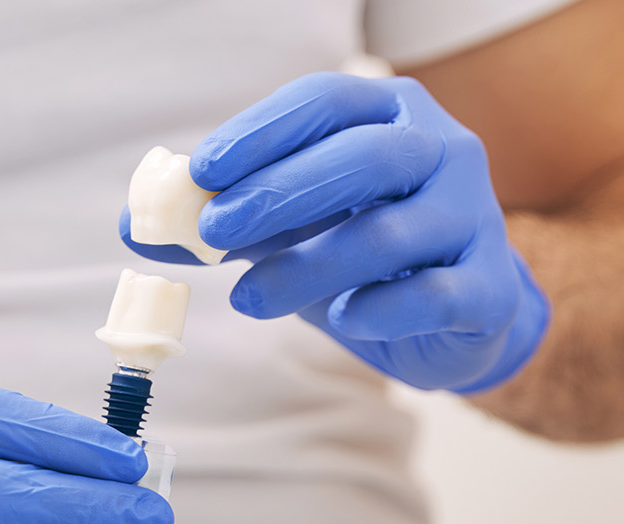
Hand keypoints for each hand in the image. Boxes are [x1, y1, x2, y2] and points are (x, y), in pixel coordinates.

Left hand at [120, 72, 548, 391]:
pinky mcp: (488, 289)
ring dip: (308, 267)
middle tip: (216, 233)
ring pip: (389, 233)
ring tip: (247, 300)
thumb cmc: (360, 252)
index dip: (262, 133)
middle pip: (365, 158)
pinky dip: (379, 308)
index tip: (201, 171)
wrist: (455, 314)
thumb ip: (217, 221)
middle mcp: (445, 150)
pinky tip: (342, 320)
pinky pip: (434, 295)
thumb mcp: (287, 227)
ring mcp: (475, 217)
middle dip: (281, 192)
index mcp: (392, 113)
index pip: (324, 102)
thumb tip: (135, 224)